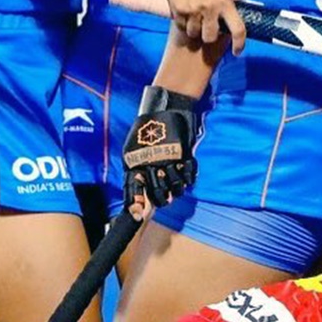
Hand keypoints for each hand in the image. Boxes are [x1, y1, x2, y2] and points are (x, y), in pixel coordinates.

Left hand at [123, 86, 198, 216]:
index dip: (135, 204)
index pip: (133, 188)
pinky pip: (188, 174)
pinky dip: (188, 178)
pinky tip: (185, 173)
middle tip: (163, 199)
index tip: (138, 215)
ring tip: (175, 187)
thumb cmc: (148, 126)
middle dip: (160, 200)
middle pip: (157, 193)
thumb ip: (134, 165)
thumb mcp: (133, 145)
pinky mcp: (184, 153)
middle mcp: (151, 162)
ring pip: (175, 187)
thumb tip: (136, 187)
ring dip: (176, 191)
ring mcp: (169, 158)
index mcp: (135, 161)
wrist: (167, 105)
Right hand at [163, 0, 246, 51]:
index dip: (239, 44)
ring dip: (194, 28)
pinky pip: (181, 25)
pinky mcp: (179, 10)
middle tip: (206, 26)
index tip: (237, 51)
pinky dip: (182, 21)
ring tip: (193, 15)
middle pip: (210, 37)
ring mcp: (194, 10)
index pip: (238, 29)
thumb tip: (237, 13)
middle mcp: (211, 8)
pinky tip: (184, 8)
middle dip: (208, 35)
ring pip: (194, 33)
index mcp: (225, 2)